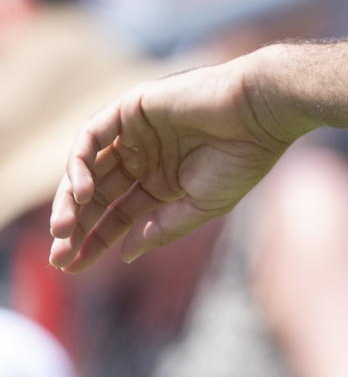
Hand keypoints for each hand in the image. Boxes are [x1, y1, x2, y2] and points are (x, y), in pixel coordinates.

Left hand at [50, 59, 290, 271]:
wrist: (258, 116)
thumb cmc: (240, 161)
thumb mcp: (201, 207)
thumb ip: (163, 228)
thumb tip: (125, 253)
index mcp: (162, 186)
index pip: (118, 217)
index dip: (95, 241)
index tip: (71, 267)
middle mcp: (143, 161)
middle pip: (97, 198)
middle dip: (76, 227)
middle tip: (60, 256)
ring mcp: (133, 136)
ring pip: (87, 170)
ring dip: (70, 201)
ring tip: (64, 230)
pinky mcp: (128, 110)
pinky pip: (92, 139)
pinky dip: (80, 165)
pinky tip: (83, 194)